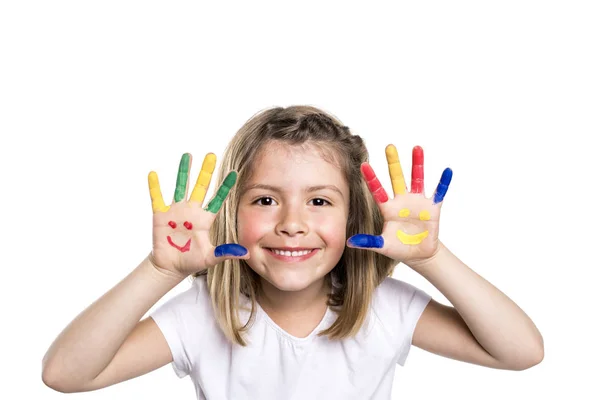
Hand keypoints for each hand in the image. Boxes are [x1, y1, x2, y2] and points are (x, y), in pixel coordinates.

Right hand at [148, 153, 248, 277]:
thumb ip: (226, 253)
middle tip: (211, 155)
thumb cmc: (192, 261)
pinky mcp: (161, 216)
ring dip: (184, 172)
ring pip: (181, 187)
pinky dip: (155, 187)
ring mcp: (176, 211)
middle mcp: (192, 211)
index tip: (234, 172)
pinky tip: (153, 174)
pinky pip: (157, 198)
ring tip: (188, 155)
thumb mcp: (210, 258)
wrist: (171, 267)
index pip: (218, 199)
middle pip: (200, 187)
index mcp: (205, 219)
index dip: (225, 187)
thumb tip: (246, 253)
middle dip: (206, 172)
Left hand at [346, 145, 452, 266]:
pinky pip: (439, 193)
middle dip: (393, 163)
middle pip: (396, 178)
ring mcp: (418, 202)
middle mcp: (402, 201)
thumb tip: (349, 242)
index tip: (363, 165)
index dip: (371, 178)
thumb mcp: (383, 246)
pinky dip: (443, 183)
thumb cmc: (398, 248)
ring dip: (417, 164)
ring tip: (417, 148)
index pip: (377, 190)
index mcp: (388, 208)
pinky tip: (447, 171)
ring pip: (417, 179)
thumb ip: (369, 242)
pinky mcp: (432, 208)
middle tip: (389, 146)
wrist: (419, 254)